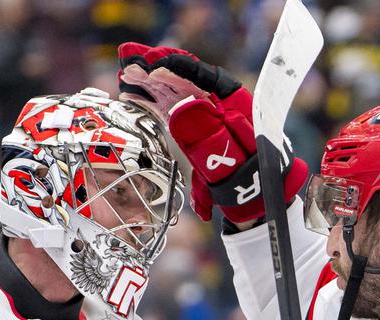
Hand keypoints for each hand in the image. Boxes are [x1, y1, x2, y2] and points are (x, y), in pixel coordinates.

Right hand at [116, 43, 306, 224]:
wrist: (253, 193)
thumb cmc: (248, 174)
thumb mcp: (232, 158)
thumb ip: (209, 136)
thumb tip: (180, 110)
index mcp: (231, 102)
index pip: (202, 77)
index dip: (178, 71)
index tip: (156, 71)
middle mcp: (213, 101)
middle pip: (182, 78)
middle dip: (156, 70)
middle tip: (131, 67)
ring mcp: (198, 111)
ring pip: (170, 89)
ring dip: (148, 81)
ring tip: (126, 75)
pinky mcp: (187, 123)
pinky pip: (166, 105)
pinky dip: (148, 98)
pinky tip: (129, 93)